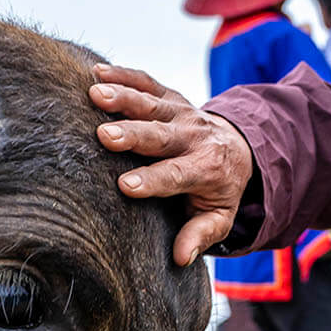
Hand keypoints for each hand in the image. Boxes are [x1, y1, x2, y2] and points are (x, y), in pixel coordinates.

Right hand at [90, 64, 253, 265]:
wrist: (236, 148)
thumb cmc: (218, 189)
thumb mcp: (219, 217)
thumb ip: (201, 235)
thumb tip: (181, 258)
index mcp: (206, 169)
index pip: (177, 175)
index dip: (152, 180)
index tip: (125, 186)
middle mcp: (194, 137)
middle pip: (162, 135)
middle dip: (134, 134)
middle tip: (105, 136)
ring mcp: (182, 113)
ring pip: (152, 104)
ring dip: (124, 97)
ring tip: (94, 94)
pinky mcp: (171, 96)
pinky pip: (148, 82)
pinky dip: (123, 75)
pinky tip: (95, 72)